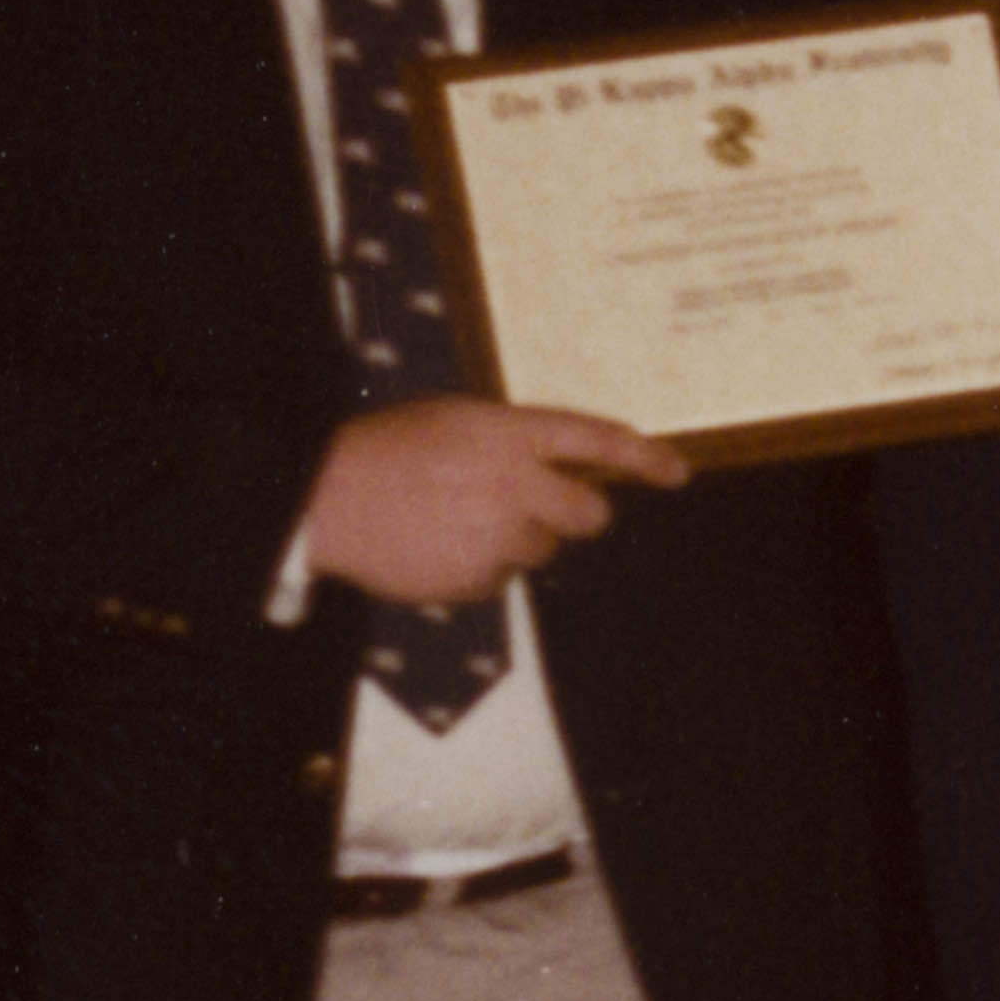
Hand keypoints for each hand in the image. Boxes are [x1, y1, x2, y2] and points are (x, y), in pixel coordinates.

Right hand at [300, 399, 685, 603]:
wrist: (323, 499)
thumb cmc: (385, 452)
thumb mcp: (453, 421)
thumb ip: (514, 440)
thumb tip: (568, 462)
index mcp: (509, 434)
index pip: (597, 441)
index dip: (644, 459)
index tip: (676, 472)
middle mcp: (516, 484)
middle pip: (590, 513)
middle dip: (574, 514)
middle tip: (529, 507)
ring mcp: (500, 536)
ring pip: (541, 549)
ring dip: (513, 539)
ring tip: (452, 519)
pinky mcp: (479, 578)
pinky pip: (500, 579)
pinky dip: (477, 567)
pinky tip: (435, 545)